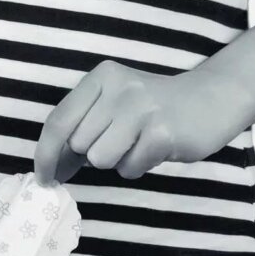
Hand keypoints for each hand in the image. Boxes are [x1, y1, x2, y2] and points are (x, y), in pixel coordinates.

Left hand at [34, 59, 254, 184]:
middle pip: (78, 144)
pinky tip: (155, 148)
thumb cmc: (152, 109)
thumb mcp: (112, 106)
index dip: (46, 155)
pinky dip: (138, 166)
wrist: (210, 99)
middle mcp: (119, 87)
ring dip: (117, 161)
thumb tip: (50, 170)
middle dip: (93, 154)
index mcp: (101, 77)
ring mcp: (142, 108)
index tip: (44, 178)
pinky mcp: (162, 133)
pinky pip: (129, 169)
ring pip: (100, 159)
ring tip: (138, 143)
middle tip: (120, 142)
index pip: (58, 120)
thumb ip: (81, 129)